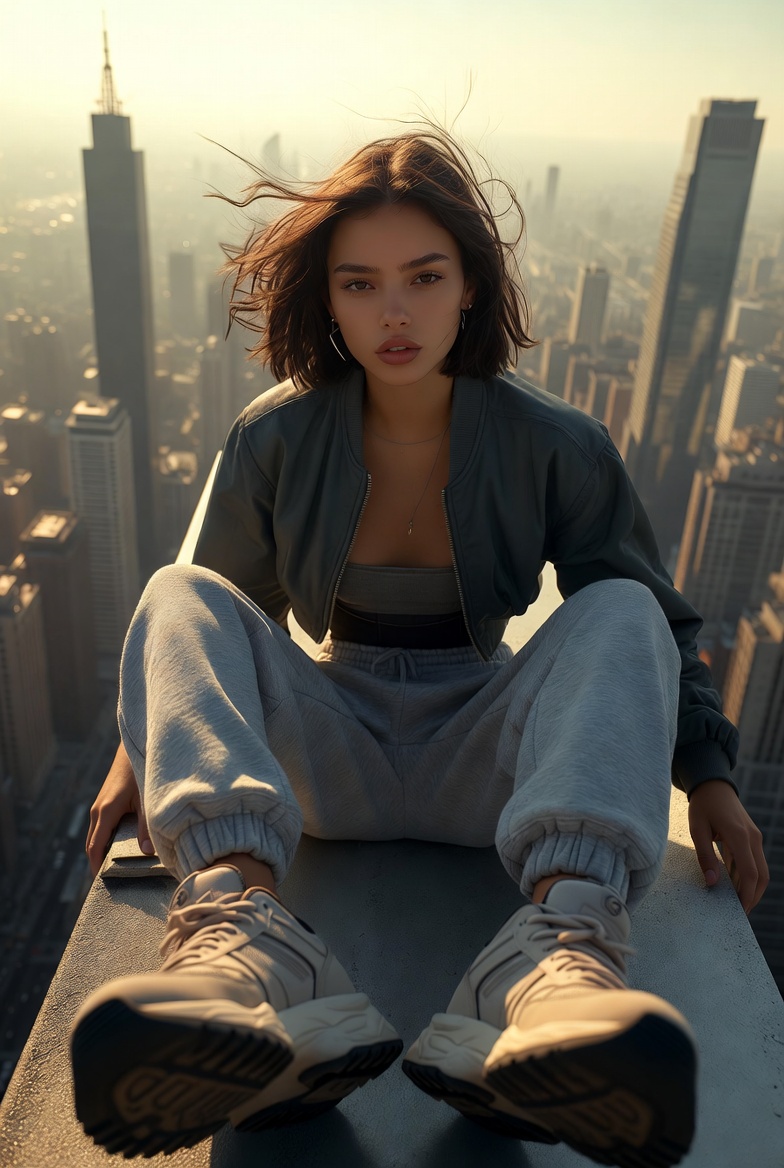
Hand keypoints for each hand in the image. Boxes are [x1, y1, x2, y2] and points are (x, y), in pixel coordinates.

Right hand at [86, 741, 152, 876]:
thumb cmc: (141, 770)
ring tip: (118, 869)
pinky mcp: (107, 802)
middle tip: (112, 882)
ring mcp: (101, 805)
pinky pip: (103, 827)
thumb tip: (147, 852)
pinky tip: (124, 846)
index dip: (97, 867)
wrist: (136, 745)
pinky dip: (108, 840)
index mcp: (106, 811)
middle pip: (93, 844)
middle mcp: (98, 810)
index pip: (95, 847)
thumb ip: (146, 825)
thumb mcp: (146, 798)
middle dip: (99, 863)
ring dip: (103, 851)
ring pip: (97, 835)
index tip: (102, 884)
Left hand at [688, 779, 768, 912]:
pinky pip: (754, 862)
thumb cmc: (703, 806)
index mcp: (739, 835)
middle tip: (739, 913)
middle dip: (753, 897)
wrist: (714, 785)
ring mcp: (755, 837)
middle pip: (761, 876)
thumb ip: (705, 856)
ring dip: (751, 888)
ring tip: (736, 903)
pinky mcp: (752, 838)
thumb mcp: (697, 829)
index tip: (740, 911)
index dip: (747, 895)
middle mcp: (752, 838)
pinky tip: (734, 886)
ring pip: (761, 870)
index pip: (750, 872)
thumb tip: (712, 882)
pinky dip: (747, 876)